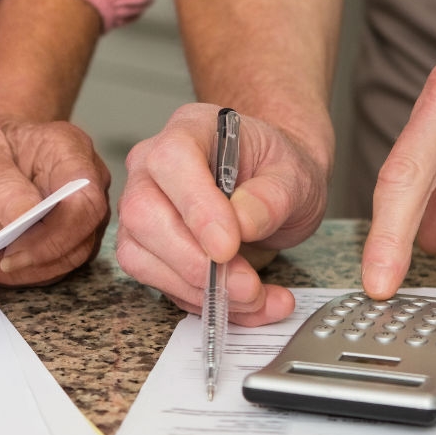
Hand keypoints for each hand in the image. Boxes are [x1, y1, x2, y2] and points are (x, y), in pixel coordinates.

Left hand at [0, 115, 110, 285]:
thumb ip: (3, 188)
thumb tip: (24, 222)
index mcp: (71, 153)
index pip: (85, 205)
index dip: (55, 237)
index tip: (12, 253)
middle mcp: (86, 187)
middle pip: (77, 243)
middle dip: (26, 264)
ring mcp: (79, 216)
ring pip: (60, 262)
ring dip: (10, 270)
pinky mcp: (63, 238)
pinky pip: (42, 266)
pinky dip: (5, 269)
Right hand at [116, 103, 328, 325]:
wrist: (273, 188)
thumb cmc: (277, 171)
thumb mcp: (295, 176)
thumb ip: (272, 196)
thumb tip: (242, 223)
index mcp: (190, 130)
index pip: (172, 160)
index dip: (195, 206)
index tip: (229, 247)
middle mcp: (152, 166)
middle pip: (143, 213)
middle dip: (194, 262)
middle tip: (246, 286)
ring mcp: (142, 207)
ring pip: (139, 255)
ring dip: (198, 290)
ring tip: (255, 298)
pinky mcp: (145, 247)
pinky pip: (157, 282)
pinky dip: (201, 303)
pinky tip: (242, 304)